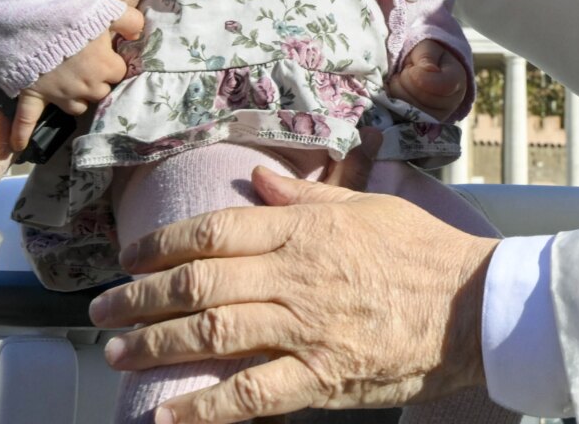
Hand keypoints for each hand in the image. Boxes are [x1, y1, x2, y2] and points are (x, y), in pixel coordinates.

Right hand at [11, 7, 145, 150]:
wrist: (34, 18)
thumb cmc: (74, 13)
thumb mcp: (109, 10)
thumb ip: (130, 20)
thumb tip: (138, 33)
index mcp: (105, 67)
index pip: (119, 73)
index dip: (112, 63)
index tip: (105, 52)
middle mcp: (86, 86)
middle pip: (99, 92)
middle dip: (96, 81)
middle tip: (87, 63)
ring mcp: (60, 94)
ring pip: (77, 107)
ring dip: (76, 98)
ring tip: (71, 84)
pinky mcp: (35, 95)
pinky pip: (27, 119)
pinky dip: (22, 131)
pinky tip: (18, 146)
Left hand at [89, 161, 495, 422]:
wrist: (477, 306)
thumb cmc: (427, 254)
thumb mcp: (370, 207)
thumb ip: (310, 197)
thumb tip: (263, 178)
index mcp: (305, 231)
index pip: (215, 231)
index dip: (162, 244)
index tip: (129, 258)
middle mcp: (295, 275)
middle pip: (197, 282)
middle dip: (139, 299)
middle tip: (102, 312)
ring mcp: (305, 328)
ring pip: (211, 332)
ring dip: (156, 345)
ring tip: (119, 354)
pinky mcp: (321, 376)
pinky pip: (250, 395)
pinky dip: (204, 409)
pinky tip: (168, 416)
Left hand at [387, 39, 468, 119]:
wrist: (424, 68)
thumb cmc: (427, 56)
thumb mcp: (428, 47)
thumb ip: (427, 56)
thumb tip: (428, 71)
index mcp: (457, 81)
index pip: (441, 86)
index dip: (420, 76)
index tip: (413, 66)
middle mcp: (451, 103)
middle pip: (422, 100)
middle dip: (406, 81)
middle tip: (406, 71)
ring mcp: (436, 117)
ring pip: (410, 110)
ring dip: (398, 91)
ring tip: (402, 79)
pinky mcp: (420, 125)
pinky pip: (401, 118)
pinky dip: (393, 102)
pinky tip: (397, 91)